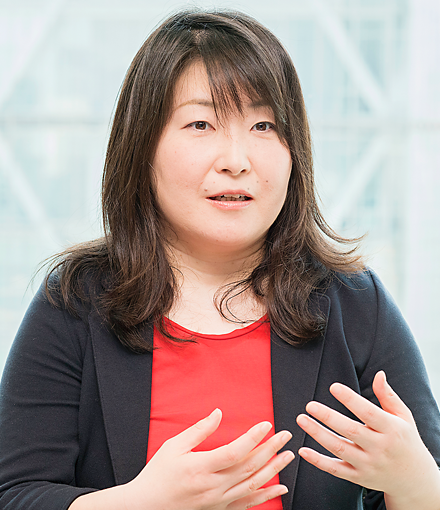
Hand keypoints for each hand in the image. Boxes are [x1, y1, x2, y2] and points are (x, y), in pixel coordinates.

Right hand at [123, 409, 293, 509]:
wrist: (147, 507)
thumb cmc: (158, 475)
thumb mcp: (173, 446)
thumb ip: (198, 430)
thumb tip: (218, 413)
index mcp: (201, 467)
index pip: (235, 451)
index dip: (254, 437)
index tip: (267, 424)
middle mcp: (213, 486)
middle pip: (250, 467)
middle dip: (271, 449)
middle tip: (285, 435)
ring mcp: (218, 501)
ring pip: (253, 485)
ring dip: (274, 469)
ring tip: (288, 455)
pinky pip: (248, 504)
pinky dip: (266, 496)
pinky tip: (280, 487)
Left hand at [296, 371, 439, 506]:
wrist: (414, 479)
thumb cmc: (405, 440)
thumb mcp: (403, 417)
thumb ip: (388, 396)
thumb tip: (379, 374)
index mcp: (391, 430)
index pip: (369, 413)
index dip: (350, 400)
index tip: (333, 387)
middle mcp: (379, 448)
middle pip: (350, 431)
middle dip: (328, 417)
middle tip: (310, 405)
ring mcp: (368, 465)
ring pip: (339, 449)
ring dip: (318, 434)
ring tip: (302, 419)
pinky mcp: (358, 478)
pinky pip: (335, 470)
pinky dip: (318, 462)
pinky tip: (303, 450)